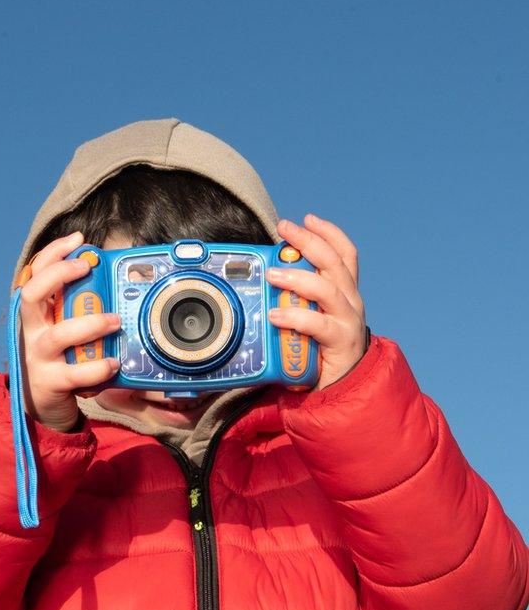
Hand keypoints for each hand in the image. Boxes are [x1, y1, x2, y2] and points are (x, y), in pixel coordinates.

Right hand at [18, 231, 120, 431]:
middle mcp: (32, 331)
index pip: (34, 273)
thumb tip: (111, 278)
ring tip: (115, 321)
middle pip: (32, 294)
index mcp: (36, 314)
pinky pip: (75, 373)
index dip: (53, 253)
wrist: (42, 404)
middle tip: (87, 267)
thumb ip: (77, 307)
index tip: (79, 240)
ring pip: (59, 335)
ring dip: (90, 324)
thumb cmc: (60, 358)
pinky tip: (113, 363)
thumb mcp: (62, 328)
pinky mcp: (51, 382)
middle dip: (59, 275)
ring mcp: (39, 357)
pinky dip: (97, 368)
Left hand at [265, 214, 367, 390]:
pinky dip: (295, 318)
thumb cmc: (319, 352)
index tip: (307, 219)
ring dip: (298, 278)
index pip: (344, 255)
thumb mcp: (306, 319)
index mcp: (343, 294)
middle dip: (309, 241)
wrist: (342, 390)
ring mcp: (348, 322)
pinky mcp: (341, 343)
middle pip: (335, 263)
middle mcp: (350, 303)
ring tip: (272, 274)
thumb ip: (291, 302)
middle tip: (284, 229)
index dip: (328, 233)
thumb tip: (259, 284)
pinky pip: (318, 326)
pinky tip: (275, 315)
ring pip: (327, 289)